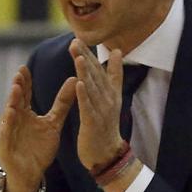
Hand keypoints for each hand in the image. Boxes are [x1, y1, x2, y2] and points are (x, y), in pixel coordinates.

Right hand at [0, 65, 77, 191]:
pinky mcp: (5, 148)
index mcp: (24, 114)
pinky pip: (5, 135)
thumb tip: (74, 79)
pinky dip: (7, 125)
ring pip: (8, 115)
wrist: (31, 175)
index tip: (25, 68)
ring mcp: (8, 134)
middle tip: (19, 74)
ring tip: (15, 90)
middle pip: (14, 101)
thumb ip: (62, 103)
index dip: (24, 83)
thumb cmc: (39, 149)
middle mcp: (14, 121)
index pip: (23, 95)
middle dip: (17, 88)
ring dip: (11, 102)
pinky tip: (10, 115)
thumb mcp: (53, 123)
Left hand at [71, 41, 127, 174]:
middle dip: (85, 57)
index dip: (92, 54)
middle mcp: (108, 98)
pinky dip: (84, 94)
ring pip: (92, 87)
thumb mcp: (111, 98)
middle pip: (95, 74)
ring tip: (77, 55)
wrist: (107, 154)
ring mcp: (102, 110)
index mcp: (110, 92)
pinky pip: (87, 106)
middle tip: (75, 40)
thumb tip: (117, 52)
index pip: (101, 68)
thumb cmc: (105, 126)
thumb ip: (112, 76)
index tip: (82, 37)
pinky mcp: (94, 122)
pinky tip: (78, 83)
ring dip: (84, 70)